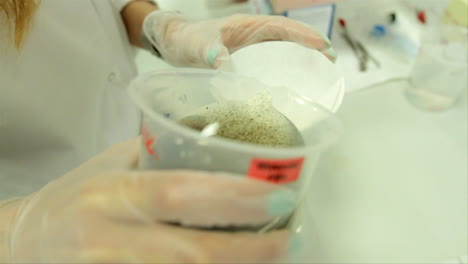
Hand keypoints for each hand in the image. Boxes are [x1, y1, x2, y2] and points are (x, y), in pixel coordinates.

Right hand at [3, 138, 299, 262]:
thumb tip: (218, 144)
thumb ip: (159, 156)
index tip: (278, 195)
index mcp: (111, 192)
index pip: (178, 193)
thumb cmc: (76, 196)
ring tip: (273, 255)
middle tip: (288, 237)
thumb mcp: (110, 165)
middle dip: (249, 249)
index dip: (233, 197)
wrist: (27, 242)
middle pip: (190, 251)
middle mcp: (109, 235)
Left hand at [143, 11, 334, 67]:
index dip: (303, 35)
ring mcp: (254, 45)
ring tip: (324, 69)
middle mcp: (255, 33)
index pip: (281, 28)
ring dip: (304, 55)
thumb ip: (212, 53)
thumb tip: (225, 66)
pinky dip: (289, 64)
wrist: (178, 44)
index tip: (322, 45)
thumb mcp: (199, 46)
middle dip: (312, 44)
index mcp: (248, 25)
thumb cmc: (189, 40)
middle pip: (290, 36)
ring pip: (285, 46)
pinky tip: (297, 77)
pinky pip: (275, 58)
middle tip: (332, 60)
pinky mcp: (250, 56)